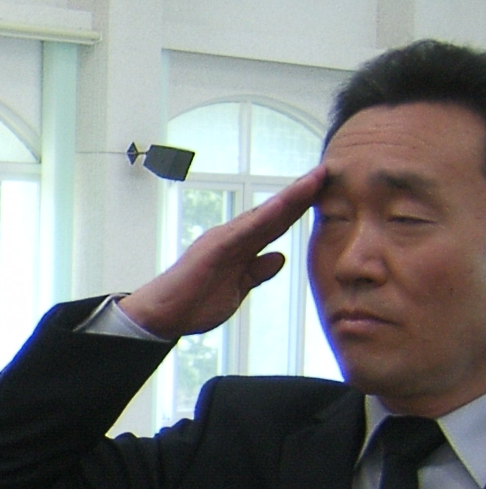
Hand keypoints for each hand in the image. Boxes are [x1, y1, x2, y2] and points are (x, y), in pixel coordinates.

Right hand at [117, 165, 325, 338]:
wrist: (163, 315)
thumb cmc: (194, 303)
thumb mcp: (238, 289)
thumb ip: (257, 272)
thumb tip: (279, 257)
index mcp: (240, 247)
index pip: (276, 223)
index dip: (299, 207)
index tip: (323, 191)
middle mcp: (234, 237)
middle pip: (274, 212)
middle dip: (301, 193)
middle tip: (326, 172)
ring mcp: (224, 240)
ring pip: (264, 214)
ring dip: (290, 197)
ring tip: (314, 179)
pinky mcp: (215, 248)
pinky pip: (245, 229)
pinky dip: (265, 215)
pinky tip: (283, 203)